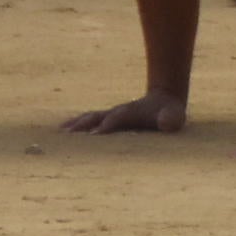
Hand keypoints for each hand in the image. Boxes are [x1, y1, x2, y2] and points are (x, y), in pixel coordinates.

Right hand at [63, 92, 187, 135]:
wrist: (164, 100)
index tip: (95, 135)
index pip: (118, 119)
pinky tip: (62, 130)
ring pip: (90, 118)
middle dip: (85, 125)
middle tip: (69, 135)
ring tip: (61, 133)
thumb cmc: (170, 113)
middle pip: (98, 117)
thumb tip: (166, 124)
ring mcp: (111, 114)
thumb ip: (171, 119)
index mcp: (133, 112)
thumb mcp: (175, 116)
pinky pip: (88, 121)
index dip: (108, 125)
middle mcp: (118, 112)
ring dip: (76, 125)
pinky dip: (75, 124)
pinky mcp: (107, 119)